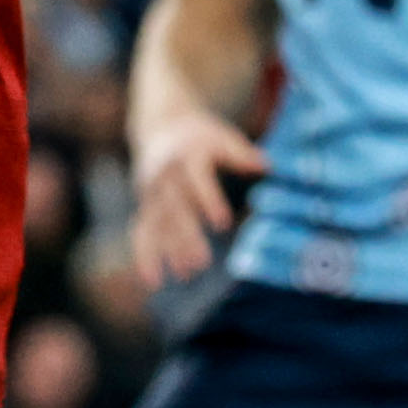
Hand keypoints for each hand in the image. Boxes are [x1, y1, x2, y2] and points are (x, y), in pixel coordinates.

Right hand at [128, 106, 267, 288]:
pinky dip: (144, 256)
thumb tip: (266, 165)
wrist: (159, 126)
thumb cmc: (200, 136)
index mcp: (186, 156)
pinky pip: (141, 232)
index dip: (207, 200)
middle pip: (174, 207)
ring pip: (157, 223)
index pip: (196, 179)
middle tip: (202, 263)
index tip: (222, 224)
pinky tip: (153, 282)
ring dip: (168, 250)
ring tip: (186, 276)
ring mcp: (151, 192)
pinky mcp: (145, 206)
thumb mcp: (221, 136)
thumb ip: (241, 153)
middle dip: (185, 235)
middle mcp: (164, 175)